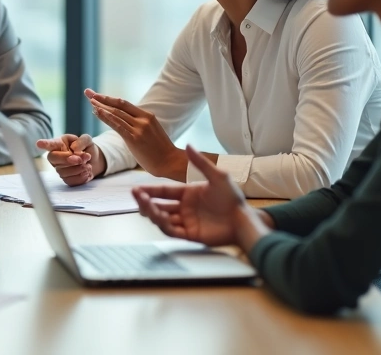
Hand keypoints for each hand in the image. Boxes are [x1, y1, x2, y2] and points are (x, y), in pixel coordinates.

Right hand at [37, 134, 104, 185]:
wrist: (94, 161)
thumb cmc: (86, 148)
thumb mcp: (87, 140)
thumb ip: (82, 141)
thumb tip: (74, 148)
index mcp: (59, 144)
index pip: (50, 144)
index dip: (44, 144)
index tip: (39, 143)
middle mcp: (56, 156)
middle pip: (53, 158)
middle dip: (67, 159)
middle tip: (81, 158)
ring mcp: (60, 168)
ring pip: (62, 172)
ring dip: (78, 168)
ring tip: (87, 163)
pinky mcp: (66, 179)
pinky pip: (70, 181)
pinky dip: (81, 176)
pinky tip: (86, 171)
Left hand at [85, 88, 185, 179]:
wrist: (171, 162)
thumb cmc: (160, 150)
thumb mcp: (151, 132)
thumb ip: (139, 125)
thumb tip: (126, 122)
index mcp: (147, 116)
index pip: (124, 103)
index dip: (108, 98)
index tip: (96, 94)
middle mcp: (143, 119)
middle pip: (118, 106)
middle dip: (101, 98)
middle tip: (88, 92)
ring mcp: (139, 128)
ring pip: (116, 114)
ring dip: (101, 107)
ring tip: (90, 101)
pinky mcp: (134, 138)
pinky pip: (117, 125)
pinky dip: (105, 118)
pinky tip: (96, 112)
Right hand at [131, 146, 264, 247]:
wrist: (243, 220)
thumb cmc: (233, 198)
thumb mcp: (218, 177)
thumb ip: (201, 162)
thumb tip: (188, 145)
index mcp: (188, 194)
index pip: (164, 191)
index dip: (150, 190)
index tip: (137, 189)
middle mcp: (184, 208)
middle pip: (159, 205)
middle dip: (146, 201)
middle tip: (137, 196)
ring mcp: (186, 222)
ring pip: (162, 219)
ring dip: (152, 212)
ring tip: (146, 206)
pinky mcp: (190, 235)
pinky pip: (172, 232)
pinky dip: (164, 226)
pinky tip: (160, 217)